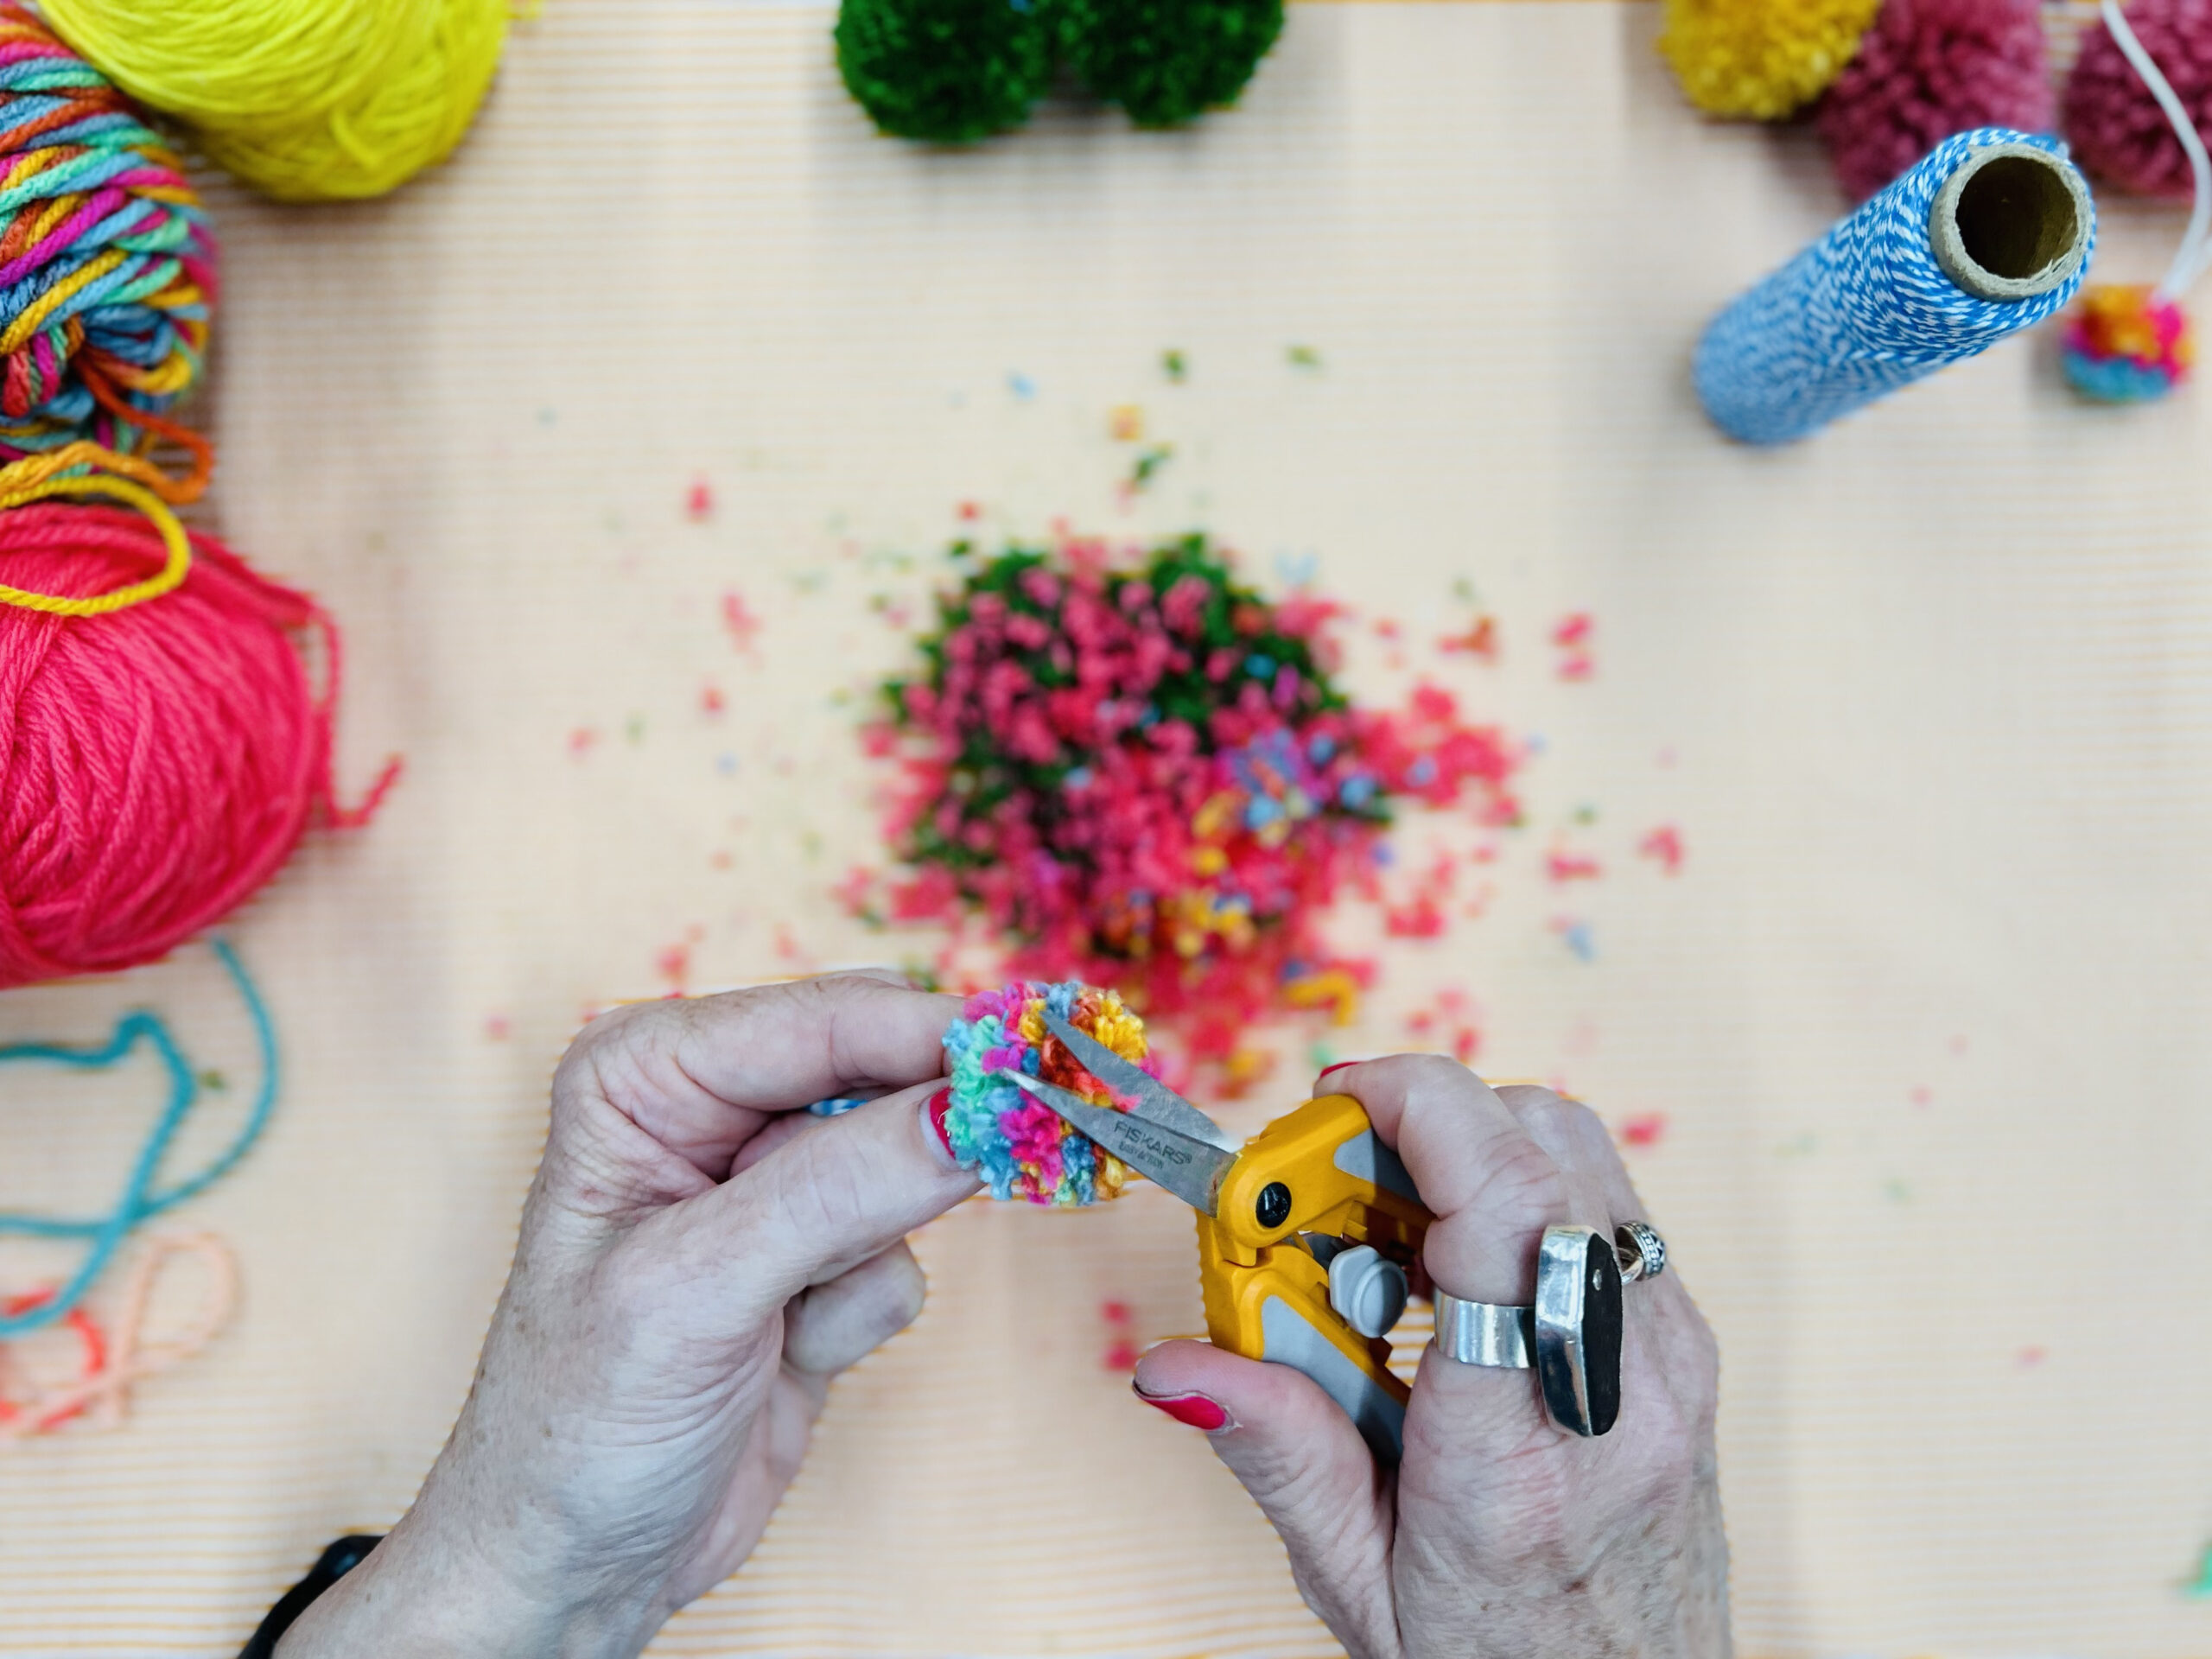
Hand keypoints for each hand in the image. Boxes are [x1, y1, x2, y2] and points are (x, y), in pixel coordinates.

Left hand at [277, 972, 977, 1658]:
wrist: (573, 1567)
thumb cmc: (576, 1424)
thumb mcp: (697, 1291)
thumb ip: (835, 1189)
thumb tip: (967, 1111)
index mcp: (646, 1072)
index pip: (825, 1018)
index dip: (937, 1037)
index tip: (1043, 1061)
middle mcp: (708, 1107)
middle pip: (884, 1068)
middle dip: (919, 1141)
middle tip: (962, 1184)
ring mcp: (770, 1186)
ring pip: (910, 1161)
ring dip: (867, 1251)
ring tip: (783, 1319)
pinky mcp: (820, 1261)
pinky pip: (904, 1249)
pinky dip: (864, 1310)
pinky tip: (789, 1355)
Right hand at [1133, 1058, 1727, 1657]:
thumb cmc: (1500, 1656)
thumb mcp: (1359, 1578)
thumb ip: (1278, 1451)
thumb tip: (1175, 1362)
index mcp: (1518, 1452)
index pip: (1498, 1213)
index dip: (1412, 1112)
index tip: (1329, 1104)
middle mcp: (1620, 1383)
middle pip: (1540, 1146)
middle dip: (1417, 1123)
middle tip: (1326, 1190)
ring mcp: (1669, 1352)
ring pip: (1578, 1151)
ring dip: (1468, 1149)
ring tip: (1383, 1238)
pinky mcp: (1682, 1341)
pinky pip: (1600, 1201)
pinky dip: (1514, 1190)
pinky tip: (1452, 1271)